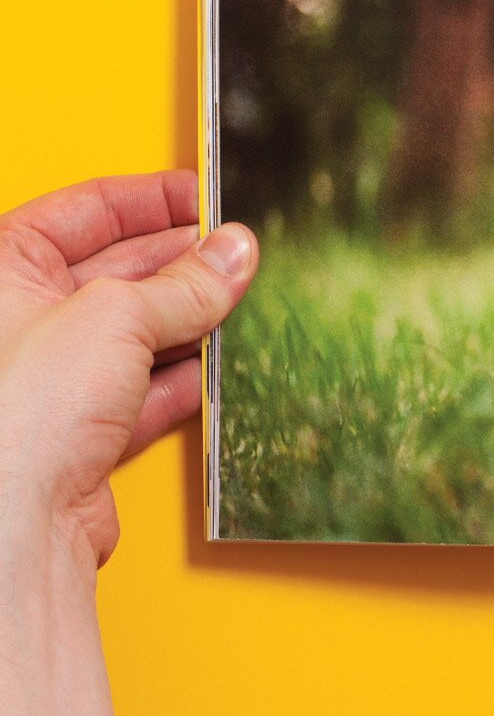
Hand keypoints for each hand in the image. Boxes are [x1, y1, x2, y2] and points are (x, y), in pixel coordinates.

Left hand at [0, 171, 257, 715]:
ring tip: (242, 303)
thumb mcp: (116, 316)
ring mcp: (51, 380)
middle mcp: (19, 320)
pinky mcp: (81, 434)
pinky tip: (219, 365)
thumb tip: (231, 253)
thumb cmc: (15, 415)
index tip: (204, 195)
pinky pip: (146, 391)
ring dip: (191, 321)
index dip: (151, 198)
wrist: (12, 525)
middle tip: (239, 253)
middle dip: (182, 261)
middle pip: (116, 270)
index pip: (87, 210)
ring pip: (138, 333)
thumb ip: (185, 283)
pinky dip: (186, 377)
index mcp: (3, 268)